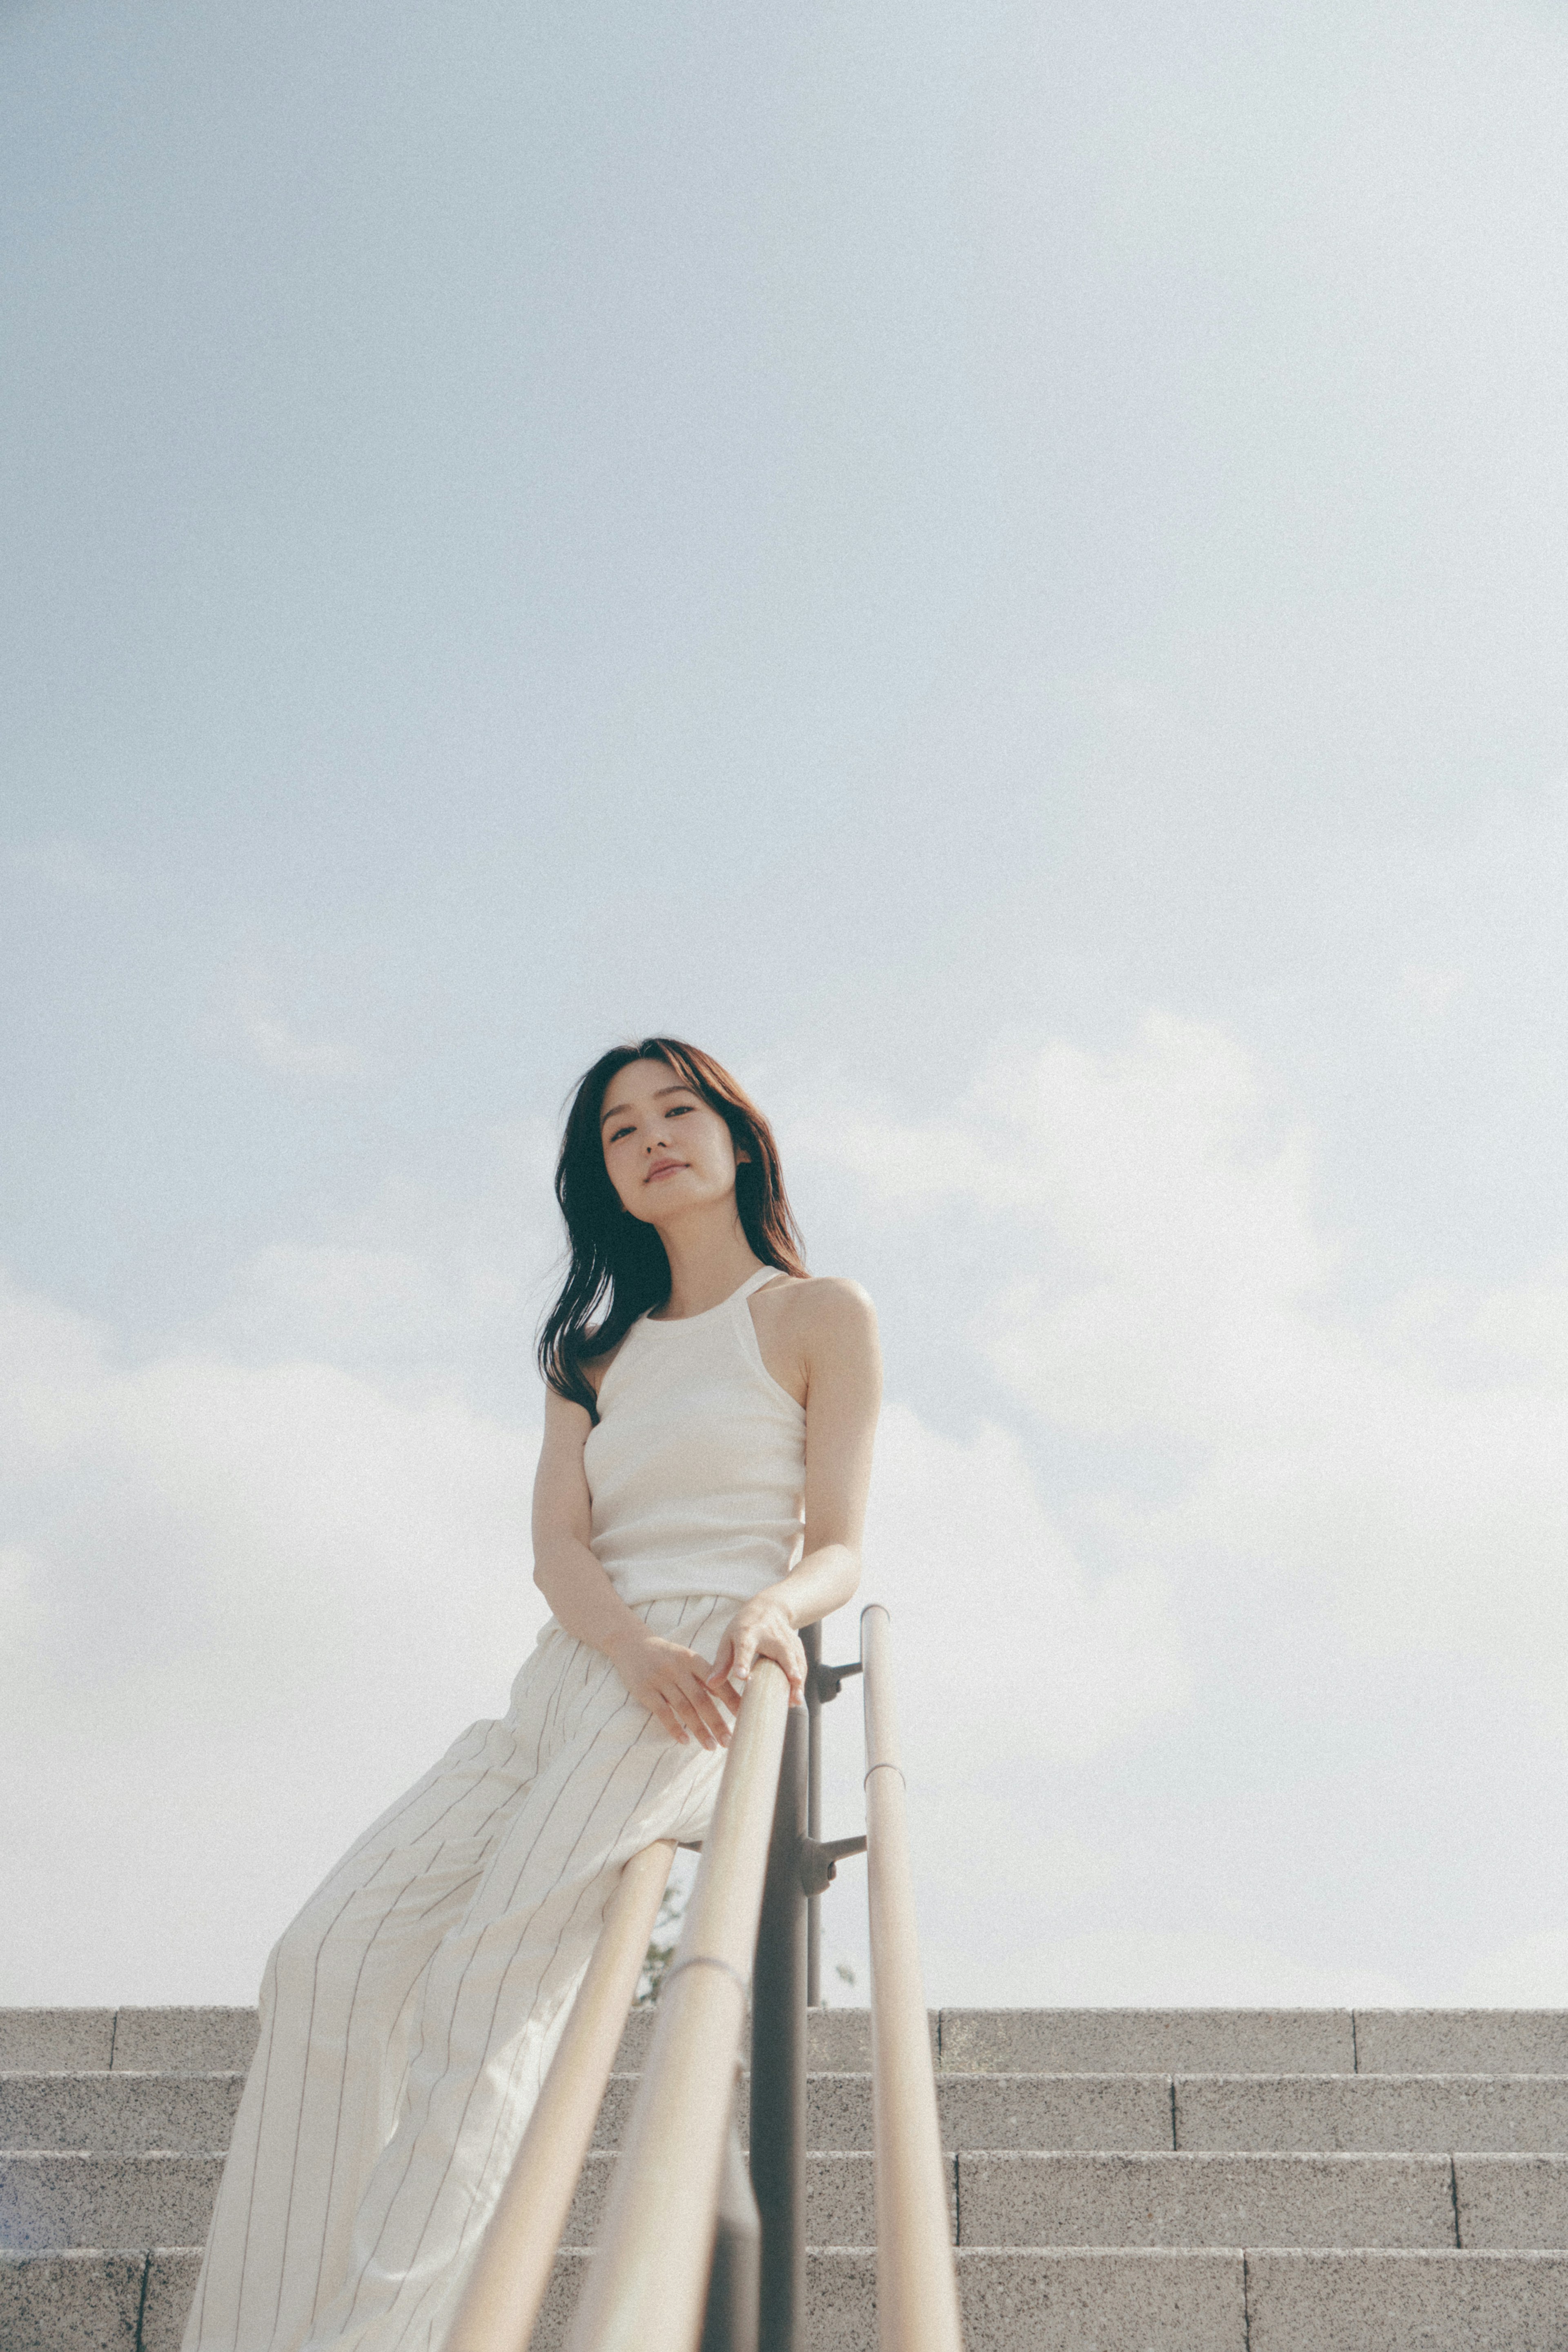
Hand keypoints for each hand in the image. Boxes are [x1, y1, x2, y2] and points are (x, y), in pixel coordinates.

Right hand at [611, 1631, 736, 1749]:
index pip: (716, 1681)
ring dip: (699, 1730)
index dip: (731, 1699)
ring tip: (711, 1746)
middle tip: (729, 1740)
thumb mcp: (687, 1659)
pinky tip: (685, 1741)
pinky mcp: (644, 1690)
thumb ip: (706, 1676)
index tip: (744, 1715)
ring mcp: (660, 1679)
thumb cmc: (667, 1656)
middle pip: (701, 1699)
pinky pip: (662, 1713)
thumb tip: (731, 1698)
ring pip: (684, 1708)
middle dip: (717, 1722)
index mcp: (692, 1659)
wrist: (632, 1643)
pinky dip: (675, 1728)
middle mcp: (678, 1668)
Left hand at [705, 1597, 806, 1709]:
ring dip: (798, 1681)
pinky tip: (797, 1696)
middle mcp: (771, 1636)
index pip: (745, 1647)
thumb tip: (710, 1685)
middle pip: (782, 1653)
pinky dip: (801, 1680)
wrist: (770, 1608)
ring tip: (796, 1701)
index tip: (742, 1676)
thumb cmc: (744, 1627)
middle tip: (791, 1691)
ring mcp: (787, 1640)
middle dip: (789, 1671)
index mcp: (747, 1633)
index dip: (743, 1662)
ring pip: (796, 1661)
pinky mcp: (797, 1645)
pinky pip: (801, 1664)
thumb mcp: (729, 1639)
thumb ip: (722, 1662)